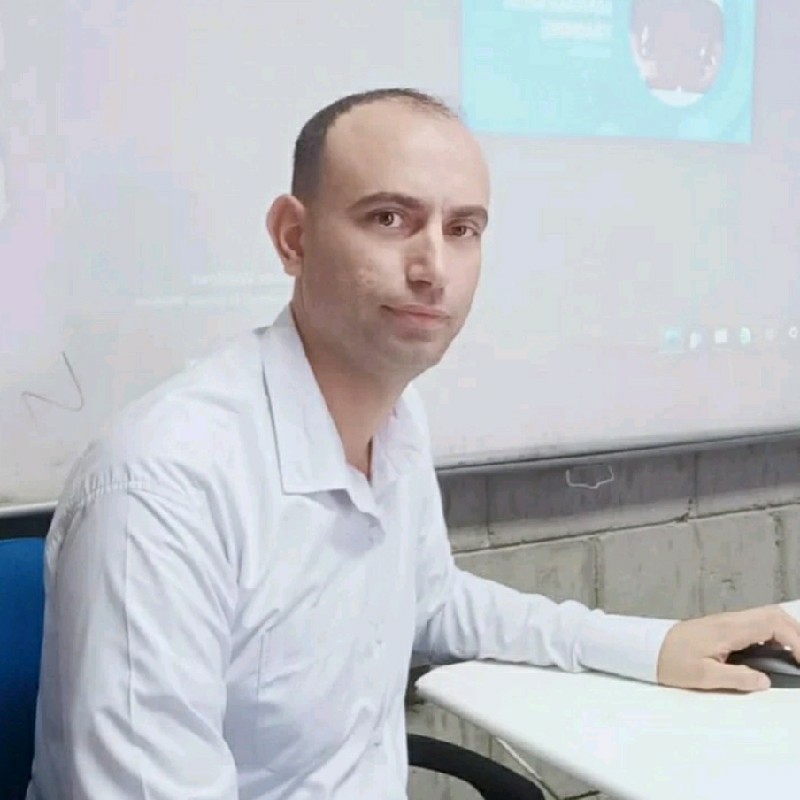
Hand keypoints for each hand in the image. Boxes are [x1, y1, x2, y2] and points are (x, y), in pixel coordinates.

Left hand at [656, 605, 799, 691]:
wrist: (646, 648)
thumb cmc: (671, 661)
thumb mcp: (704, 677)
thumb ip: (737, 678)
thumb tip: (765, 680)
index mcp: (729, 629)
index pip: (773, 623)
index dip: (796, 640)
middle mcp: (731, 620)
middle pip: (774, 614)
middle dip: (796, 633)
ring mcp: (727, 622)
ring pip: (766, 618)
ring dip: (786, 634)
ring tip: (795, 659)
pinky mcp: (723, 627)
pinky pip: (756, 625)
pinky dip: (773, 636)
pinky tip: (776, 655)